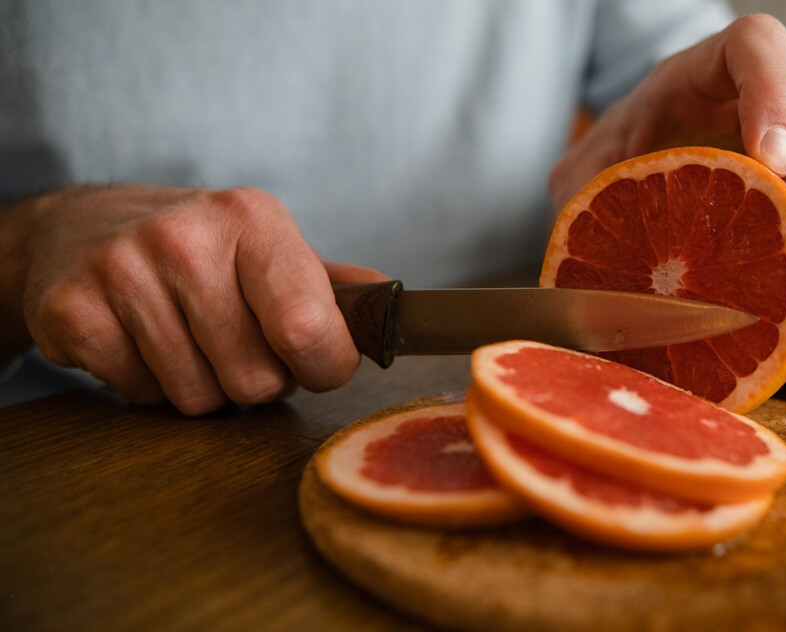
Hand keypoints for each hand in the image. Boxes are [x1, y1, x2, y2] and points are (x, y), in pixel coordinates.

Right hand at [2, 185, 385, 414]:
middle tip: (234, 342)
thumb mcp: (271, 250)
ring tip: (188, 338)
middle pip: (255, 380)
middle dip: (256, 379)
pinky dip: (148, 386)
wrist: (85, 227)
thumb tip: (394, 307)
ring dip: (202, 386)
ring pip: (198, 397)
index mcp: (253, 220)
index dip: (322, 367)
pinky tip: (142, 341)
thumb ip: (335, 288)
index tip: (314, 362)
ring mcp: (123, 270)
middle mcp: (187, 238)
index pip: (309, 329)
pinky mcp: (72, 309)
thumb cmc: (203, 250)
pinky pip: (141, 396)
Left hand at [550, 14, 785, 323]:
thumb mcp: (581, 171)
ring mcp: (782, 153)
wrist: (616, 182)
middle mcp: (753, 108)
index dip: (772, 92)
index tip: (772, 158)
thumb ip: (583, 196)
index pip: (752, 47)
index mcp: (699, 77)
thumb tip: (588, 251)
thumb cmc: (609, 158)